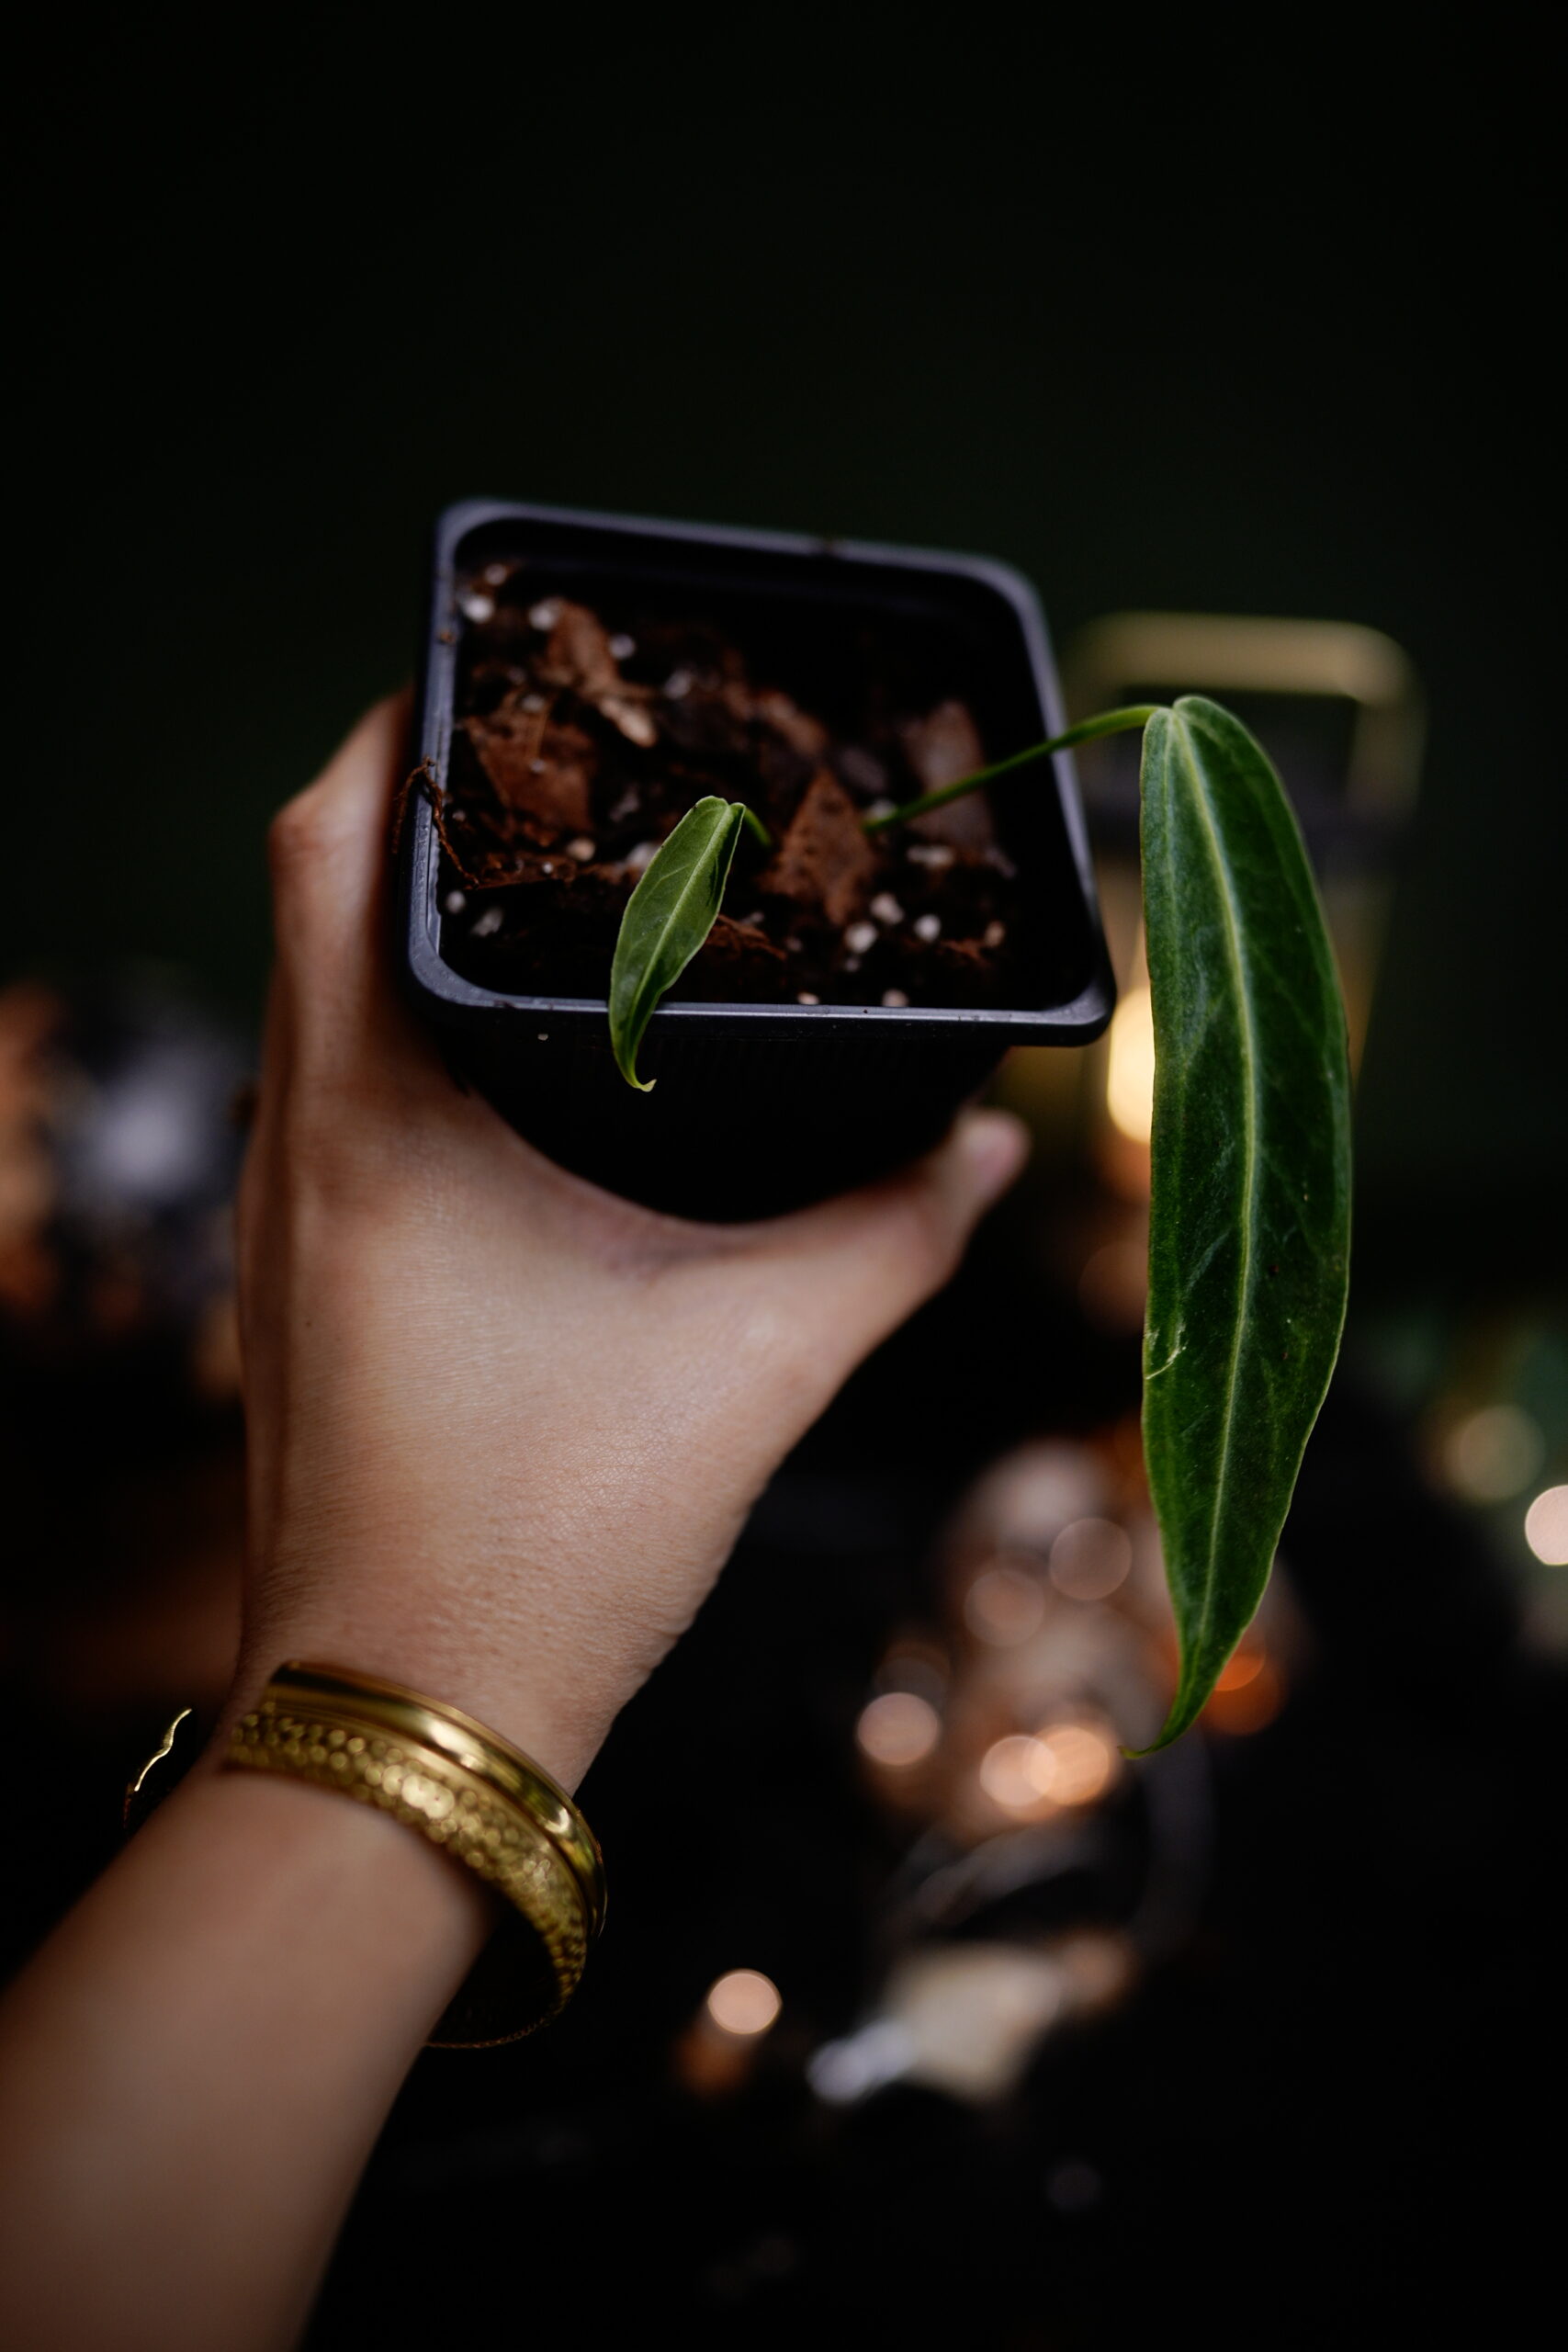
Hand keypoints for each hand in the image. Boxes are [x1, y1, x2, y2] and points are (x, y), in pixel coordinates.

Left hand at [234, 696, 1027, 1784]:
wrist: (411, 1722)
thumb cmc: (547, 1540)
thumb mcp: (758, 1360)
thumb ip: (895, 1230)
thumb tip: (990, 1144)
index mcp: (372, 1115)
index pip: (332, 840)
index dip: (404, 729)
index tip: (510, 683)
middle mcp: (296, 1143)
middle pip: (313, 892)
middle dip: (426, 807)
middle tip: (566, 771)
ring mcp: (280, 1218)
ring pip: (314, 994)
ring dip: (410, 918)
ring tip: (557, 886)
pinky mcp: (300, 1283)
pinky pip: (330, 1089)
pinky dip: (406, 1028)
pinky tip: (524, 1064)